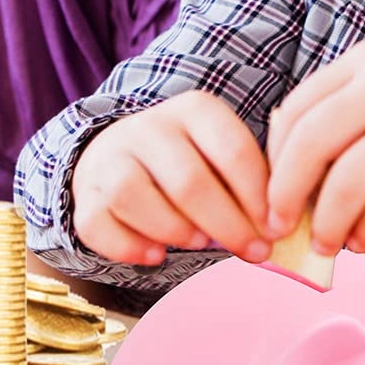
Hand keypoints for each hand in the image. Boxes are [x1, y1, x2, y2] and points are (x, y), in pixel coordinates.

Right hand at [70, 90, 271, 266]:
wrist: (122, 151)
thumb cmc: (192, 159)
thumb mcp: (223, 152)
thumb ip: (252, 182)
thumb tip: (279, 229)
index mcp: (195, 109)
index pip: (232, 151)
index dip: (257, 198)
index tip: (276, 230)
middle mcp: (149, 127)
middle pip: (188, 181)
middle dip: (228, 225)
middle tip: (252, 251)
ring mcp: (111, 157)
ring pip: (133, 195)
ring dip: (174, 229)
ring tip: (200, 243)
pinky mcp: (85, 193)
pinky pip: (97, 223)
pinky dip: (128, 246)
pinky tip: (156, 255)